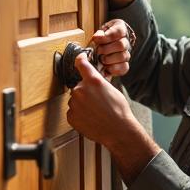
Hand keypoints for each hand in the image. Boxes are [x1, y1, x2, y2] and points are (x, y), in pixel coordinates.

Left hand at [67, 54, 159, 181]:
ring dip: (82, 104)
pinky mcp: (71, 116)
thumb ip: (98, 82)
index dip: (80, 59)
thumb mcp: (111, 89)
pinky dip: (80, 114)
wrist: (118, 130)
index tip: (80, 58)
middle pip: (79, 86)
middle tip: (97, 101)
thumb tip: (92, 80)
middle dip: (86, 92)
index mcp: (93, 80)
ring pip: (75, 100)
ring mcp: (74, 103)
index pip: (81, 64)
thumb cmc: (119, 111)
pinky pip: (73, 112)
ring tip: (96, 112)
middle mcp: (81, 89)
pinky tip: (91, 118)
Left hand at [91, 19, 132, 78]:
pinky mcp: (125, 65)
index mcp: (120, 28)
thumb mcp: (98, 33)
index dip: (107, 36)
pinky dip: (113, 69)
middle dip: (106, 49)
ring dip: (108, 59)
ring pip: (123, 56)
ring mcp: (126, 53)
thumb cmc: (99, 39)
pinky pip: (124, 67)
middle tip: (97, 51)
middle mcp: (126, 41)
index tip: (96, 39)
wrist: (99, 49)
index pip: (119, 31)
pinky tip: (105, 67)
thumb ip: (98, 35)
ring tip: (101, 59)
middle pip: (121, 45)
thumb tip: (97, 38)